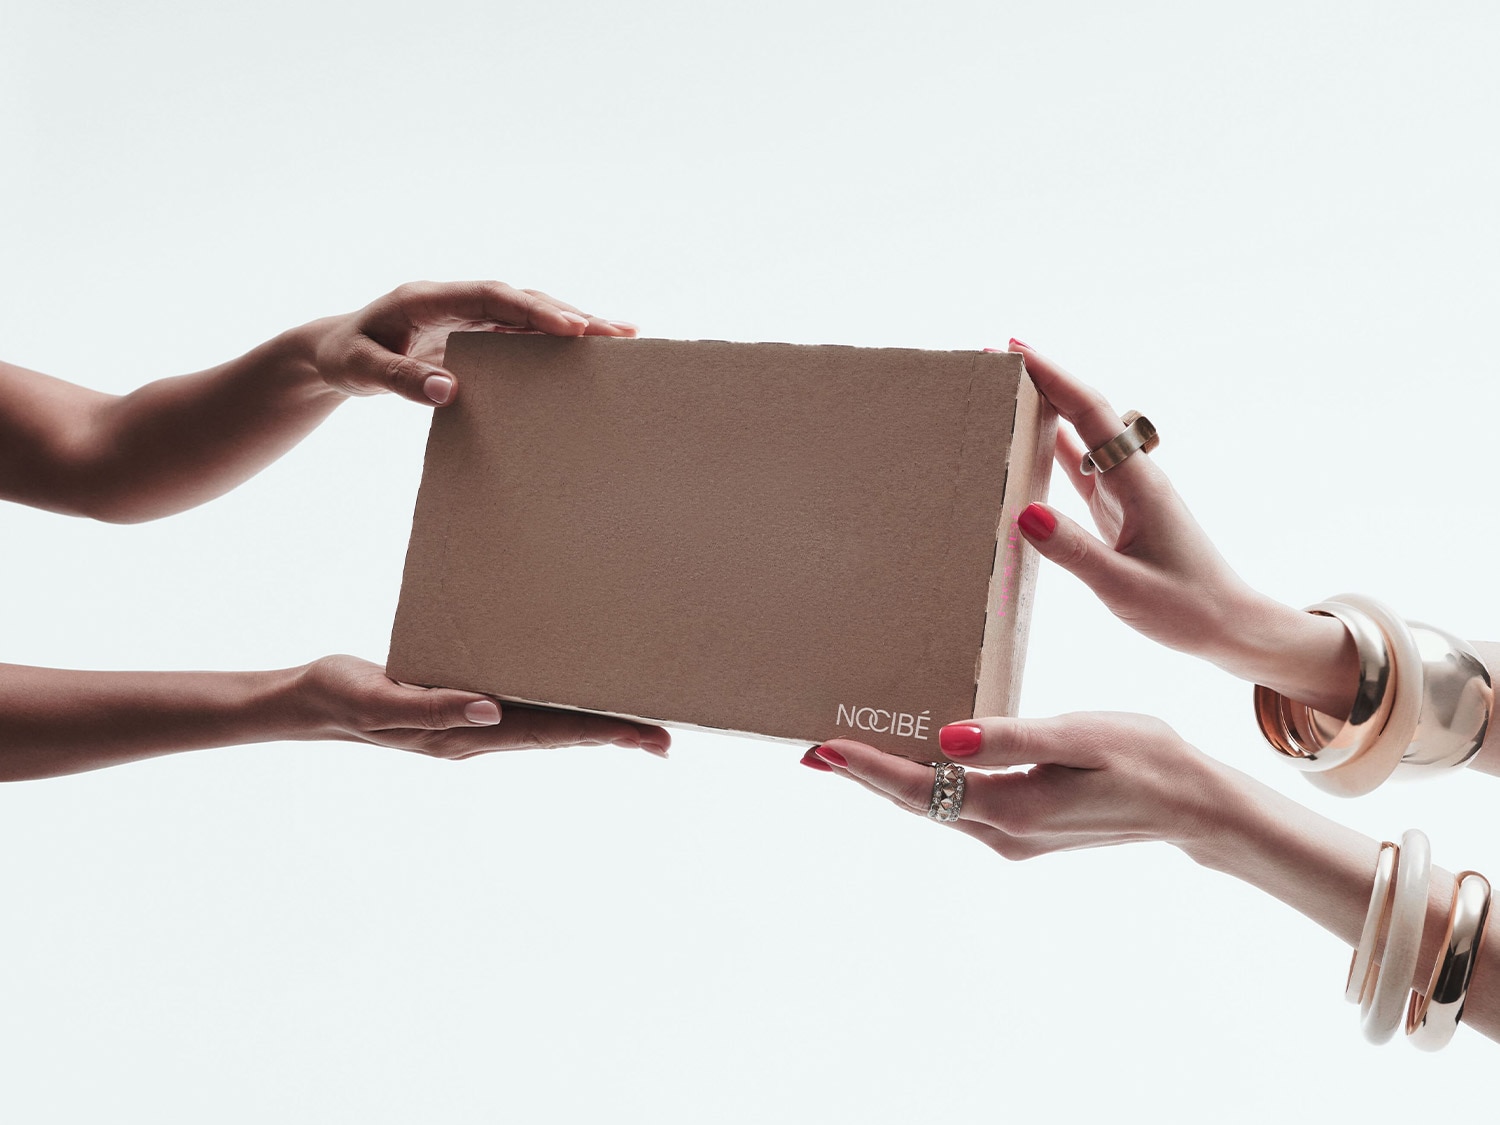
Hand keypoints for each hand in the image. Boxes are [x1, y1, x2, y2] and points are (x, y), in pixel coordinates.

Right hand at [296, 655, 670, 758]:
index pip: (549, 733)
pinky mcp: (465, 705)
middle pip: (561, 734)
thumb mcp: (380, 699)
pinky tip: (577, 696)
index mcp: (466, 735)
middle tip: (666, 737)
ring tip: (639, 725)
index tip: (644, 734)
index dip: (599, 730)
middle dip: (613, 734)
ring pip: (549, 724)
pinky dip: (561, 706)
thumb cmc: (342, 694)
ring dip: (594, 724)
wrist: (310, 701)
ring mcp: (474, 724)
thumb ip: (433, 707)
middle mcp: (479, 734)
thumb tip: (492, 712)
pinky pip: (526, 708)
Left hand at [303, 280, 637, 406]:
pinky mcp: (477, 330)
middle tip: (617, 333)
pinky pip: (523, 330)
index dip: (531, 309)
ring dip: (574, 322)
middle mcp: (455, 297)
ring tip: (624, 336)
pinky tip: (592, 346)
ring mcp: (470, 312)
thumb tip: (447, 391)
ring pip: (530, 311)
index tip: (569, 326)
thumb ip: (397, 380)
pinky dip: (557, 336)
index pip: (490, 296)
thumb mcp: (359, 370)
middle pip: (522, 299)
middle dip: (570, 313)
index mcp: (427, 297)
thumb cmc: (345, 357)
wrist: (335, 348)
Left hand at [799, 713, 1224, 858]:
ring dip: (893, 780)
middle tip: (814, 750)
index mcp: (1013, 810)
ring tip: (849, 751)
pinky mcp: (1026, 829)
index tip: (824, 749)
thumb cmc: (1145, 757)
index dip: (869, 771)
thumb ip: (1011, 739)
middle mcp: (1004, 833)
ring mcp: (1014, 836)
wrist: (1194, 805)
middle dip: (865, 776)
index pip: (922, 790)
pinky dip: (930, 782)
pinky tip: (916, 759)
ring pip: (938, 806)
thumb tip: (944, 738)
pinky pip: (962, 805)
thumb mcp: (1080, 736)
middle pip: (919, 803)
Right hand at [1010, 340, 1355, 714]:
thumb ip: (1074, 551)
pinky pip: (1081, 468)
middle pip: (1084, 412)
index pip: (1090, 414)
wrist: (1228, 625)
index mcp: (1138, 484)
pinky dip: (1053, 448)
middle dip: (1044, 380)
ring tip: (1005, 388)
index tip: (1016, 350)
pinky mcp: (1119, 512)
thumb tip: (1023, 513)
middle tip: (998, 355)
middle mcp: (1132, 478)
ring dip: (1046, 409)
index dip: (1053, 378)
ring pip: (1081, 436)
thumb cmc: (1185, 609)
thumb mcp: (1124, 587)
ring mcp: (1126, 492)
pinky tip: (1030, 441)